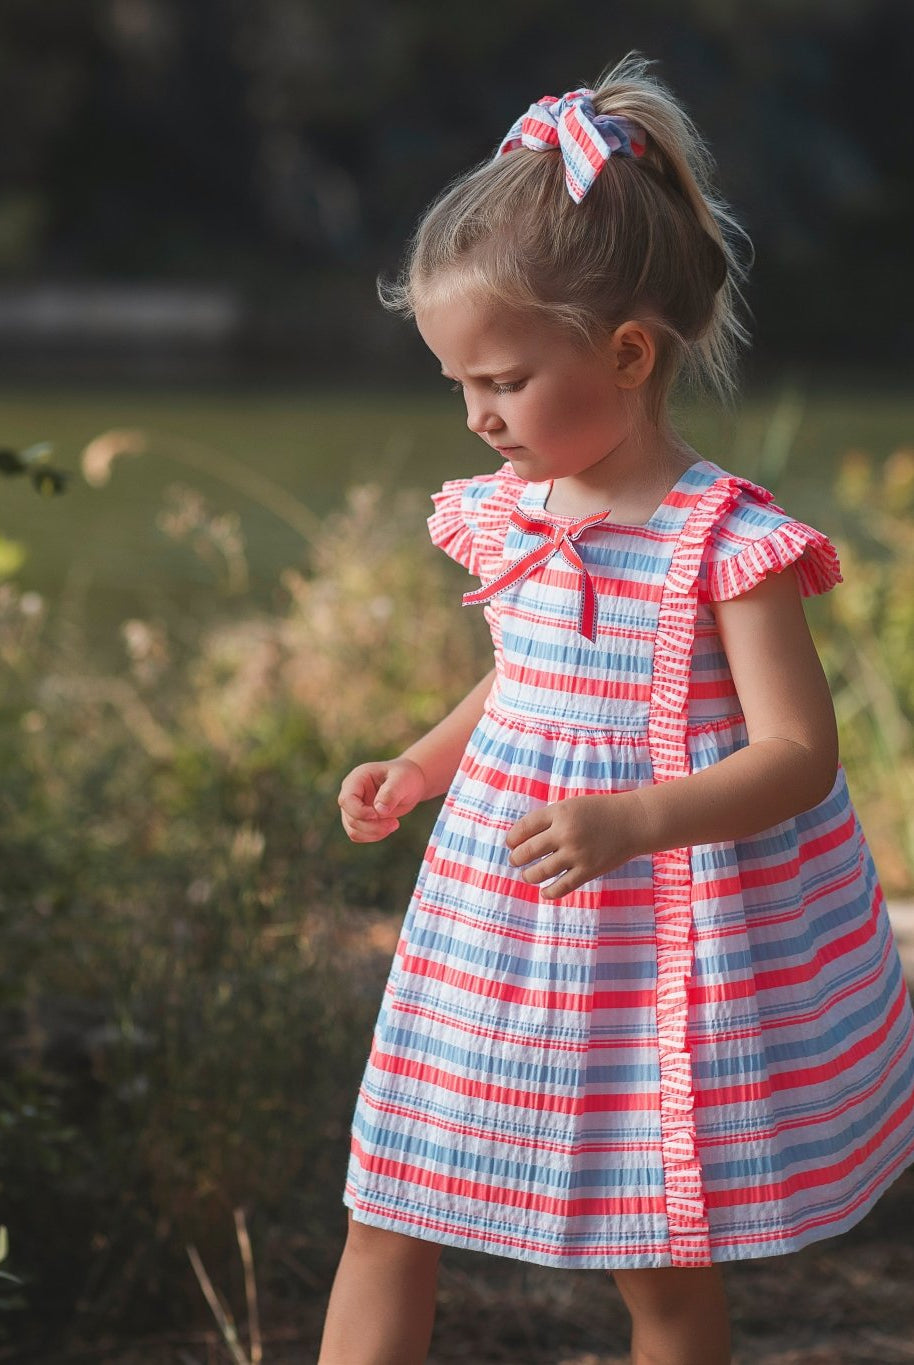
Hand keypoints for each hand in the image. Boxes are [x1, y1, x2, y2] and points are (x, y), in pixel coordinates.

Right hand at [338, 758, 426, 842]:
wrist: (411, 783)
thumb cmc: (406, 777)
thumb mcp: (402, 780)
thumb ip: (391, 793)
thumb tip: (379, 810)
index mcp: (357, 778)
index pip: (347, 800)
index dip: (360, 812)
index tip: (379, 815)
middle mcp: (350, 793)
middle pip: (350, 818)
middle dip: (373, 826)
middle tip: (395, 823)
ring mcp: (353, 807)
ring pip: (353, 830)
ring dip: (374, 833)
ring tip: (394, 825)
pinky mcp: (358, 819)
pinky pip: (359, 835)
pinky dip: (374, 836)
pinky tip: (388, 827)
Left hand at [505, 793, 642, 899]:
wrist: (632, 822)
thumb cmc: (599, 812)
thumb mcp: (571, 806)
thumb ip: (549, 820)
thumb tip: (522, 839)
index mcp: (559, 813)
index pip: (524, 828)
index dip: (512, 838)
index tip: (511, 843)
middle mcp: (565, 833)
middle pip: (528, 851)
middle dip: (516, 858)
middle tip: (515, 861)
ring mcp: (576, 854)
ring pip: (540, 872)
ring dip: (529, 876)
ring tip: (528, 875)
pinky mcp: (588, 871)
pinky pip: (561, 887)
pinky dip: (549, 892)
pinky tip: (544, 891)